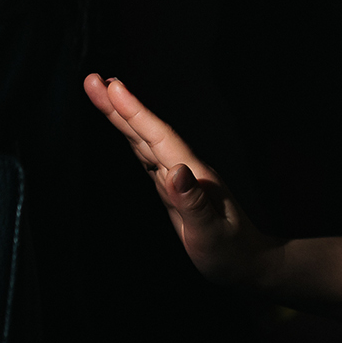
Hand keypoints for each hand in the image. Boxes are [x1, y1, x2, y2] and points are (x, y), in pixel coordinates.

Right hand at [83, 74, 280, 287]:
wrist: (248, 263)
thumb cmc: (231, 252)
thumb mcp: (211, 232)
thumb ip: (193, 203)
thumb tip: (174, 172)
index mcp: (194, 174)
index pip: (159, 137)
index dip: (135, 112)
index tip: (112, 86)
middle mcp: (186, 170)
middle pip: (148, 132)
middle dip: (120, 106)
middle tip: (93, 79)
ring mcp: (180, 178)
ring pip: (145, 141)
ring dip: (124, 117)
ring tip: (102, 92)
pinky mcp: (174, 190)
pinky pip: (147, 157)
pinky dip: (133, 139)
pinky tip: (125, 130)